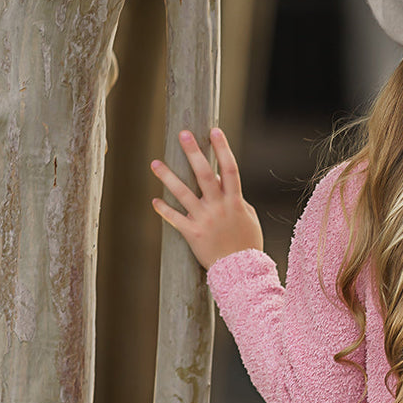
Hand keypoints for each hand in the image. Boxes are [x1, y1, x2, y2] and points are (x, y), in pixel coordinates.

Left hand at [150, 127, 263, 268]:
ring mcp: (205, 220)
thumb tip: (224, 182)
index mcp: (235, 202)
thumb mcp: (248, 219)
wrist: (241, 272)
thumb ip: (237, 200)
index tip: (214, 130)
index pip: (230, 169)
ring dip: (168, 177)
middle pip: (205, 174)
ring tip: (154, 163)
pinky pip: (175, 219)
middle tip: (183, 134)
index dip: (222, 148)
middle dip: (194, 152)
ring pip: (183, 193)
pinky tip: (155, 201)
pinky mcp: (193, 234)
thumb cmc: (247, 245)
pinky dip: (164, 210)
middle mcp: (219, 207)